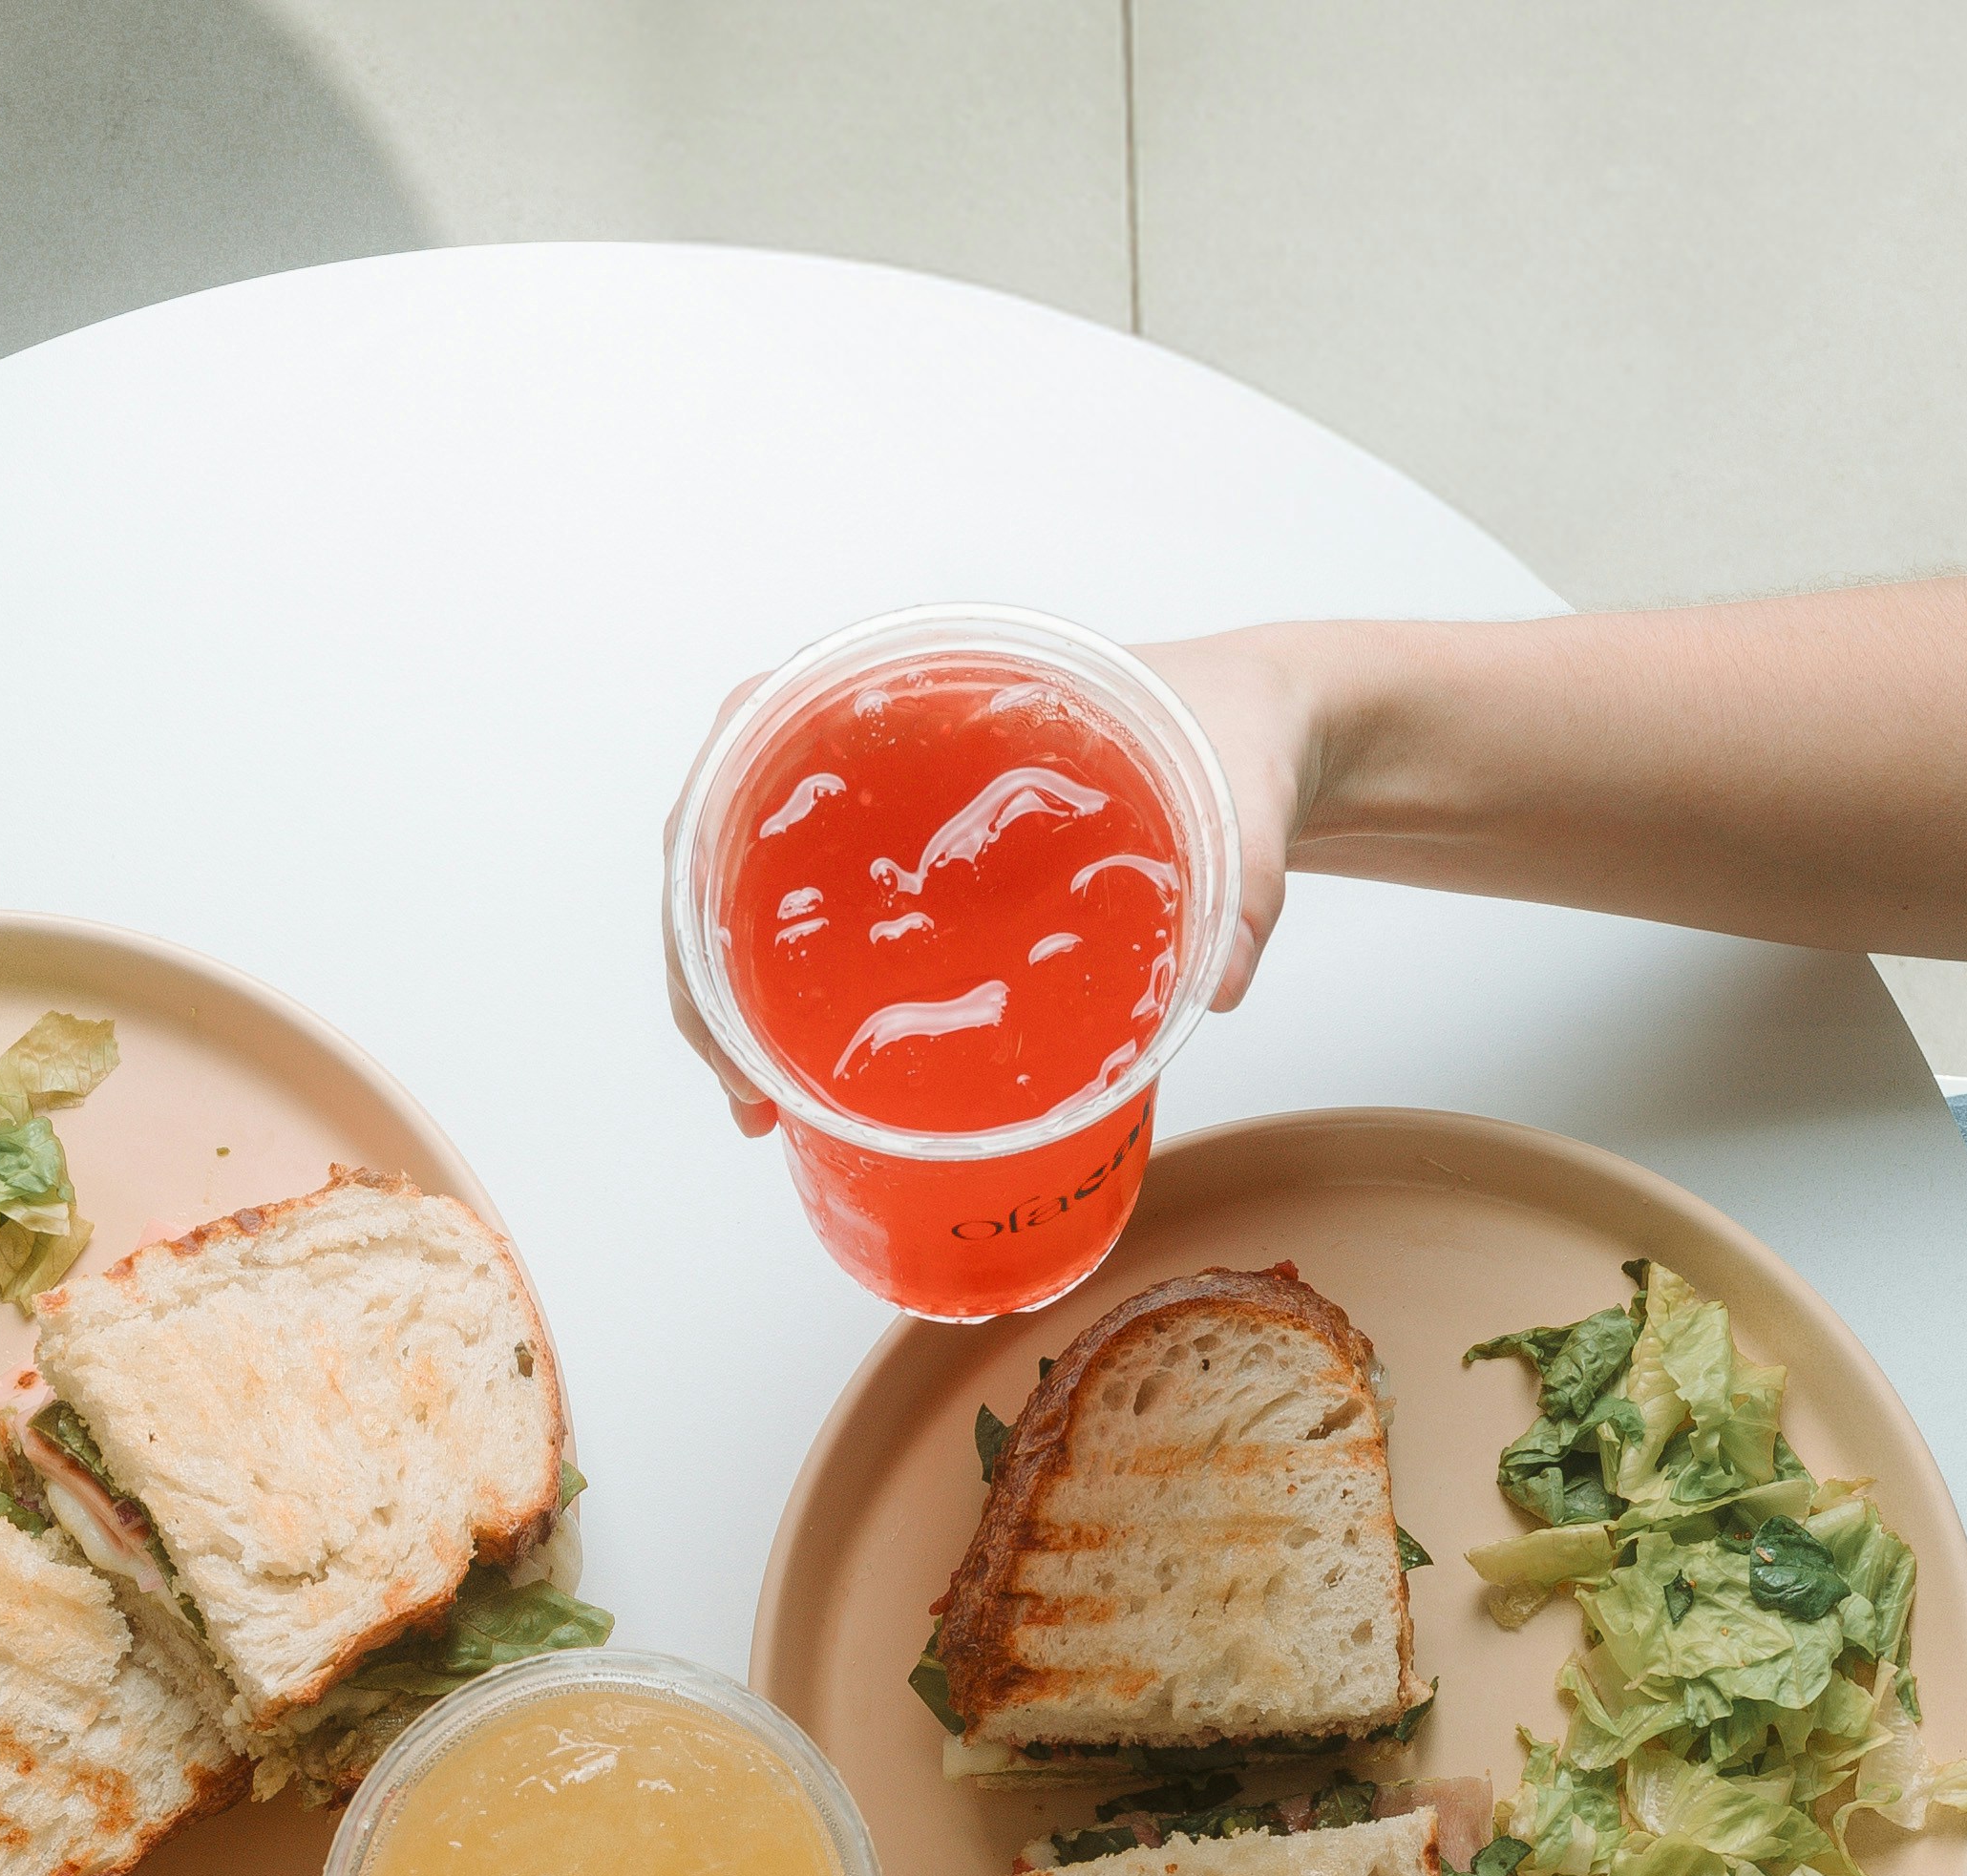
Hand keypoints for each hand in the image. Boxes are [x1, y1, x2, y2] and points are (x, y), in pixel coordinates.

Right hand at [657, 629, 1322, 1134]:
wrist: (1262, 736)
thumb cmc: (1230, 730)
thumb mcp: (1242, 786)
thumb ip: (1242, 874)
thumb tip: (1218, 984)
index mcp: (932, 681)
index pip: (751, 728)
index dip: (705, 837)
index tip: (710, 944)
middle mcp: (887, 742)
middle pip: (724, 834)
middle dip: (704, 963)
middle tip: (743, 1086)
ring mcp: (895, 816)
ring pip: (754, 891)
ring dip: (731, 996)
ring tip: (757, 1103)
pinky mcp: (922, 878)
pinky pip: (823, 931)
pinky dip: (790, 1006)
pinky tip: (805, 1085)